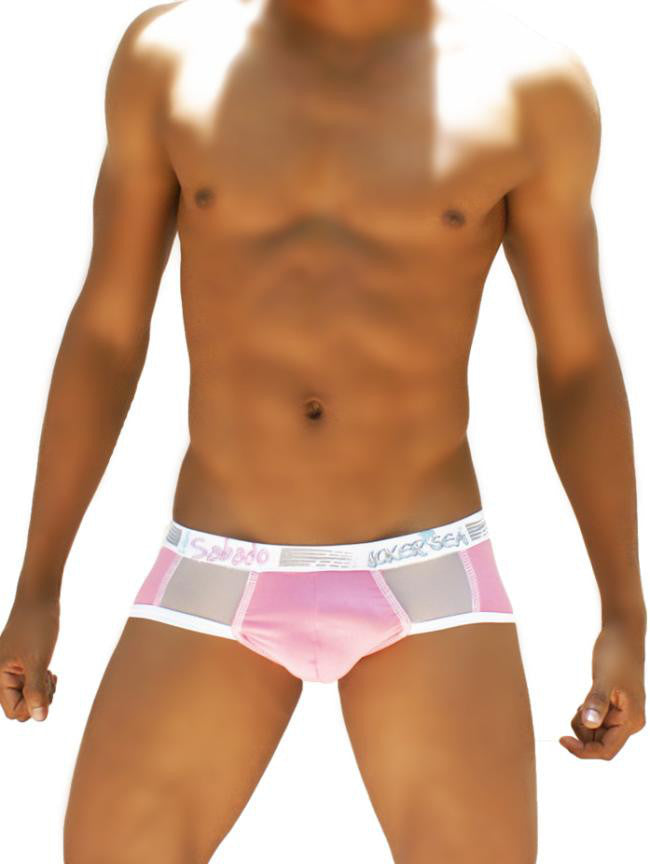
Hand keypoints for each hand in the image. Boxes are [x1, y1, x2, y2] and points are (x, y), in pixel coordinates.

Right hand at [0, 595, 59, 721]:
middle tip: (49, 681)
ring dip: (42, 692)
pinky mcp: (22, 664)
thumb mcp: (38, 661)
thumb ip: (36, 690)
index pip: (14, 712)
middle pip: (20, 707)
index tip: (45, 686)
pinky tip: (50, 672)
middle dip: (38, 700)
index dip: (33, 707)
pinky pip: (30, 685)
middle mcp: (2, 676)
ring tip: (50, 676)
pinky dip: (42, 683)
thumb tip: (40, 718)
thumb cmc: (37, 626)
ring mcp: (12, 670)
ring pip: (27, 697)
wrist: (39, 600)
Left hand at [560, 621, 645, 759]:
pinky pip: (596, 721)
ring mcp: (622, 716)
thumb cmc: (616, 653)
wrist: (622, 635)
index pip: (606, 750)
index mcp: (630, 721)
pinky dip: (586, 714)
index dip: (583, 750)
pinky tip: (586, 700)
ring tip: (585, 700)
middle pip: (599, 744)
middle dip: (582, 730)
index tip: (562, 739)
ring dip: (583, 722)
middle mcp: (629, 722)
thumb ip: (596, 701)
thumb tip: (589, 724)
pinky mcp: (614, 708)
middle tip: (579, 706)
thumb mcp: (604, 677)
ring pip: (595, 733)